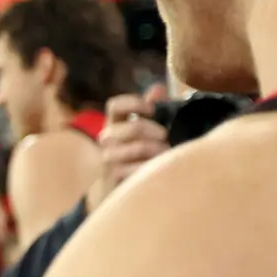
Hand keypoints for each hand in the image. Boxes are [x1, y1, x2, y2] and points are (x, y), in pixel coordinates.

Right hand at [86, 88, 170, 212]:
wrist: (117, 188)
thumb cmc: (136, 154)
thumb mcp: (143, 130)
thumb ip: (150, 109)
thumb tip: (159, 88)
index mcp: (115, 124)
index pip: (115, 106)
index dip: (133, 103)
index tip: (152, 108)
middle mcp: (108, 139)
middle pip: (130, 127)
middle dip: (152, 130)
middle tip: (166, 135)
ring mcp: (109, 159)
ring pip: (135, 148)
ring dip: (155, 150)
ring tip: (167, 154)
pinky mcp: (115, 178)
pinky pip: (135, 169)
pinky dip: (150, 168)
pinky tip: (159, 169)